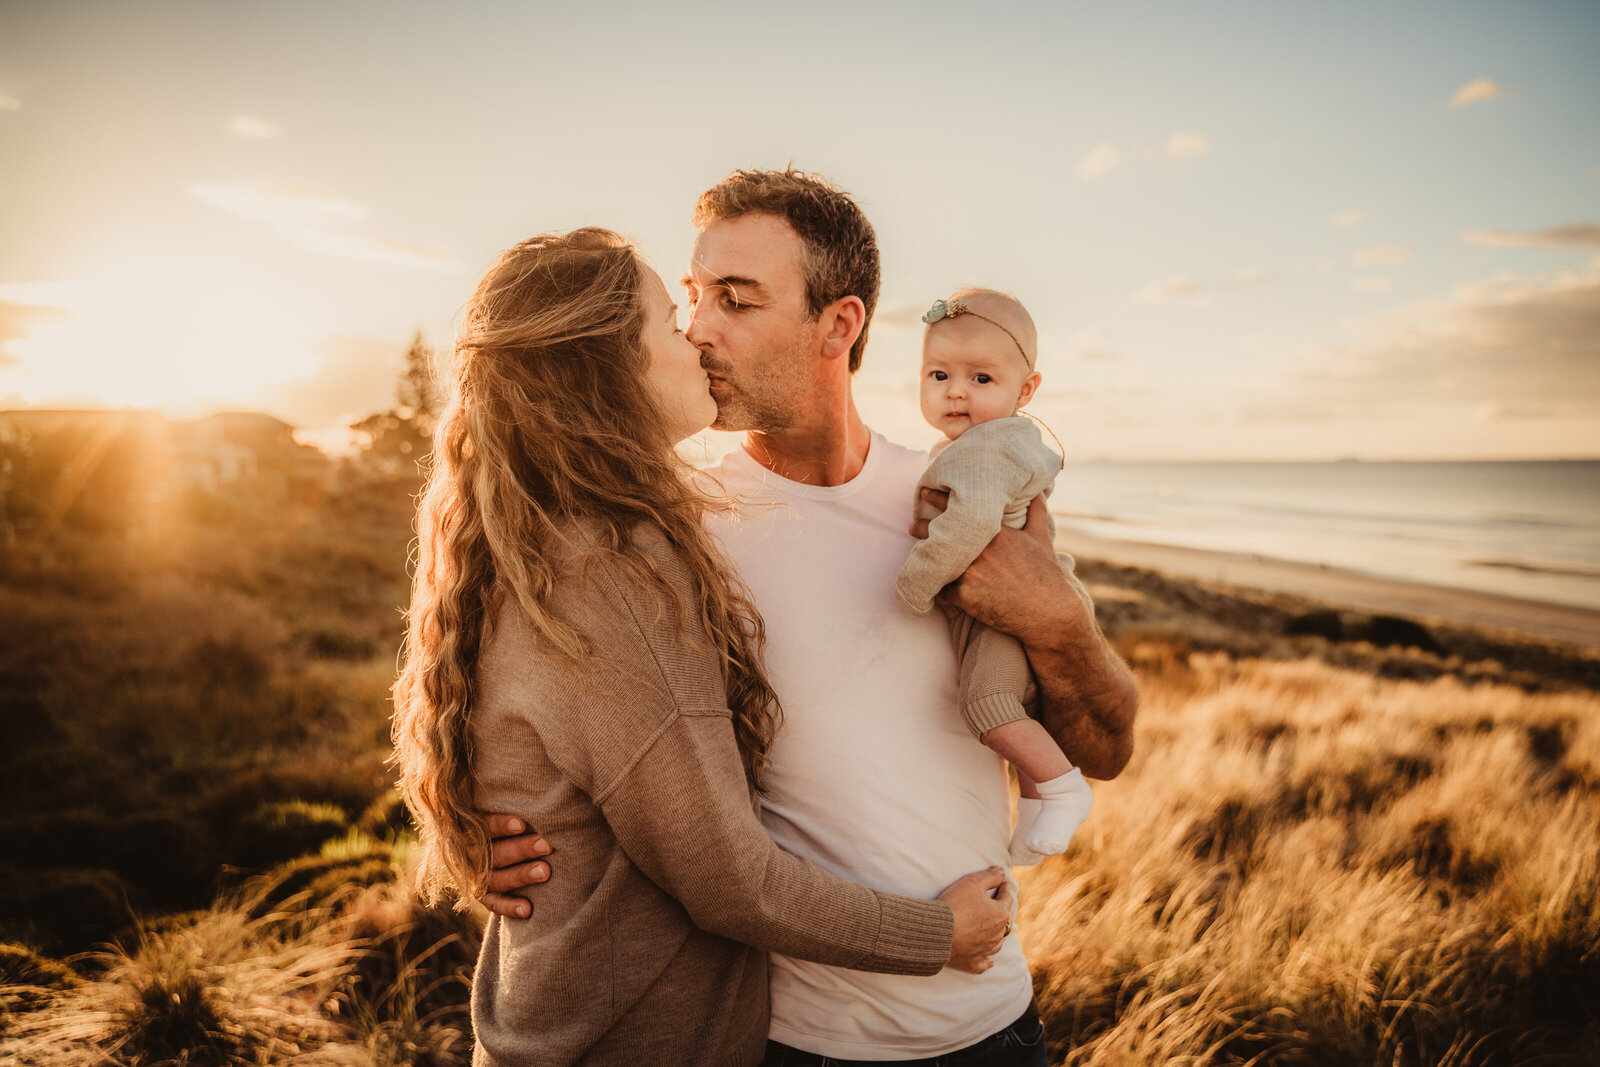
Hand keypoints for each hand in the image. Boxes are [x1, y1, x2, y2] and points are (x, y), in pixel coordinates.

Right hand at [480, 813, 552, 918]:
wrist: (499, 846)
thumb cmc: (513, 819)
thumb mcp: (502, 808)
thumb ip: (514, 804)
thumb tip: (544, 797)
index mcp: (472, 827)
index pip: (483, 825)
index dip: (501, 825)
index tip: (523, 824)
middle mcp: (471, 853)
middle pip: (494, 852)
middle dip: (522, 849)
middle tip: (547, 845)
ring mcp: (476, 876)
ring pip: (496, 878)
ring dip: (521, 875)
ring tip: (546, 871)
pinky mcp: (482, 895)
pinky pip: (494, 903)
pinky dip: (510, 906)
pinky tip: (528, 909)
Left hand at [910, 491, 1072, 640]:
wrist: (1049, 612)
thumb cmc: (1047, 574)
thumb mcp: (1041, 538)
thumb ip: (1036, 512)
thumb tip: (1038, 491)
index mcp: (994, 531)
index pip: (958, 509)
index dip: (937, 499)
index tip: (923, 493)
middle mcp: (979, 549)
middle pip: (937, 534)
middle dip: (921, 529)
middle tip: (911, 526)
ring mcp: (970, 572)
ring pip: (937, 564)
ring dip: (929, 564)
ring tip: (918, 562)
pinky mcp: (965, 595)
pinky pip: (942, 593)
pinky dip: (940, 594)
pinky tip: (936, 595)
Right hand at [937, 866, 1012, 973]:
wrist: (936, 932)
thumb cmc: (955, 905)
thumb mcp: (972, 882)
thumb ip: (990, 876)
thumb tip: (1003, 872)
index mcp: (1000, 914)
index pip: (1006, 897)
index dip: (1004, 888)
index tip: (1002, 883)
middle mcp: (997, 934)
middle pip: (1005, 920)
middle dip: (1003, 910)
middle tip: (999, 903)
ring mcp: (986, 950)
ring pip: (998, 942)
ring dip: (998, 935)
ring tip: (995, 929)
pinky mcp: (973, 962)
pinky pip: (984, 964)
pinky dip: (988, 961)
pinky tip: (990, 961)